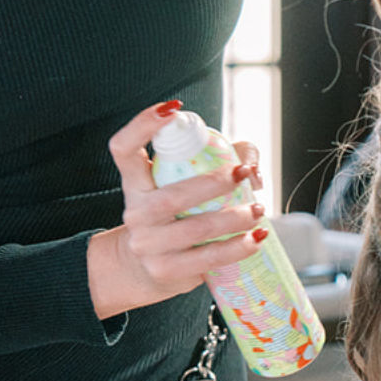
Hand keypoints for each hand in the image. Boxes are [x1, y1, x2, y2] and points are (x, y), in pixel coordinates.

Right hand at [89, 102, 265, 319]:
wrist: (143, 268)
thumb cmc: (169, 216)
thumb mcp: (175, 185)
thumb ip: (213, 160)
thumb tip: (250, 164)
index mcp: (134, 183)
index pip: (123, 148)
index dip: (142, 124)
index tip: (173, 109)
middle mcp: (135, 213)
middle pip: (173, 196)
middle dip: (214, 182)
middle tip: (243, 173)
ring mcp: (148, 245)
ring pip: (196, 229)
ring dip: (234, 218)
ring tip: (257, 210)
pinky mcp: (166, 271)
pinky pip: (208, 258)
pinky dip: (238, 248)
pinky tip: (256, 239)